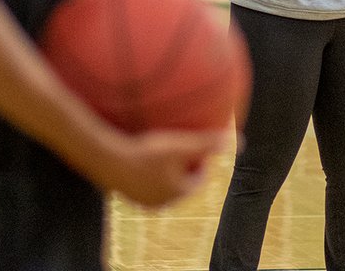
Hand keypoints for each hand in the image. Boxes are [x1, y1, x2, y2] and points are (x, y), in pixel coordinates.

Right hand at [92, 128, 229, 207]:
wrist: (106, 160)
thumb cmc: (145, 152)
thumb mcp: (180, 144)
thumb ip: (208, 144)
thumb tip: (238, 141)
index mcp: (179, 192)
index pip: (199, 177)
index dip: (200, 159)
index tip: (194, 142)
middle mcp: (162, 202)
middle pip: (180, 181)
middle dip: (182, 163)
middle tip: (179, 142)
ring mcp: (142, 200)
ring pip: (160, 181)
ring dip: (164, 166)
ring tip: (161, 145)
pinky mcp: (127, 194)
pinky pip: (143, 179)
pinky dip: (146, 167)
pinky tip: (140, 148)